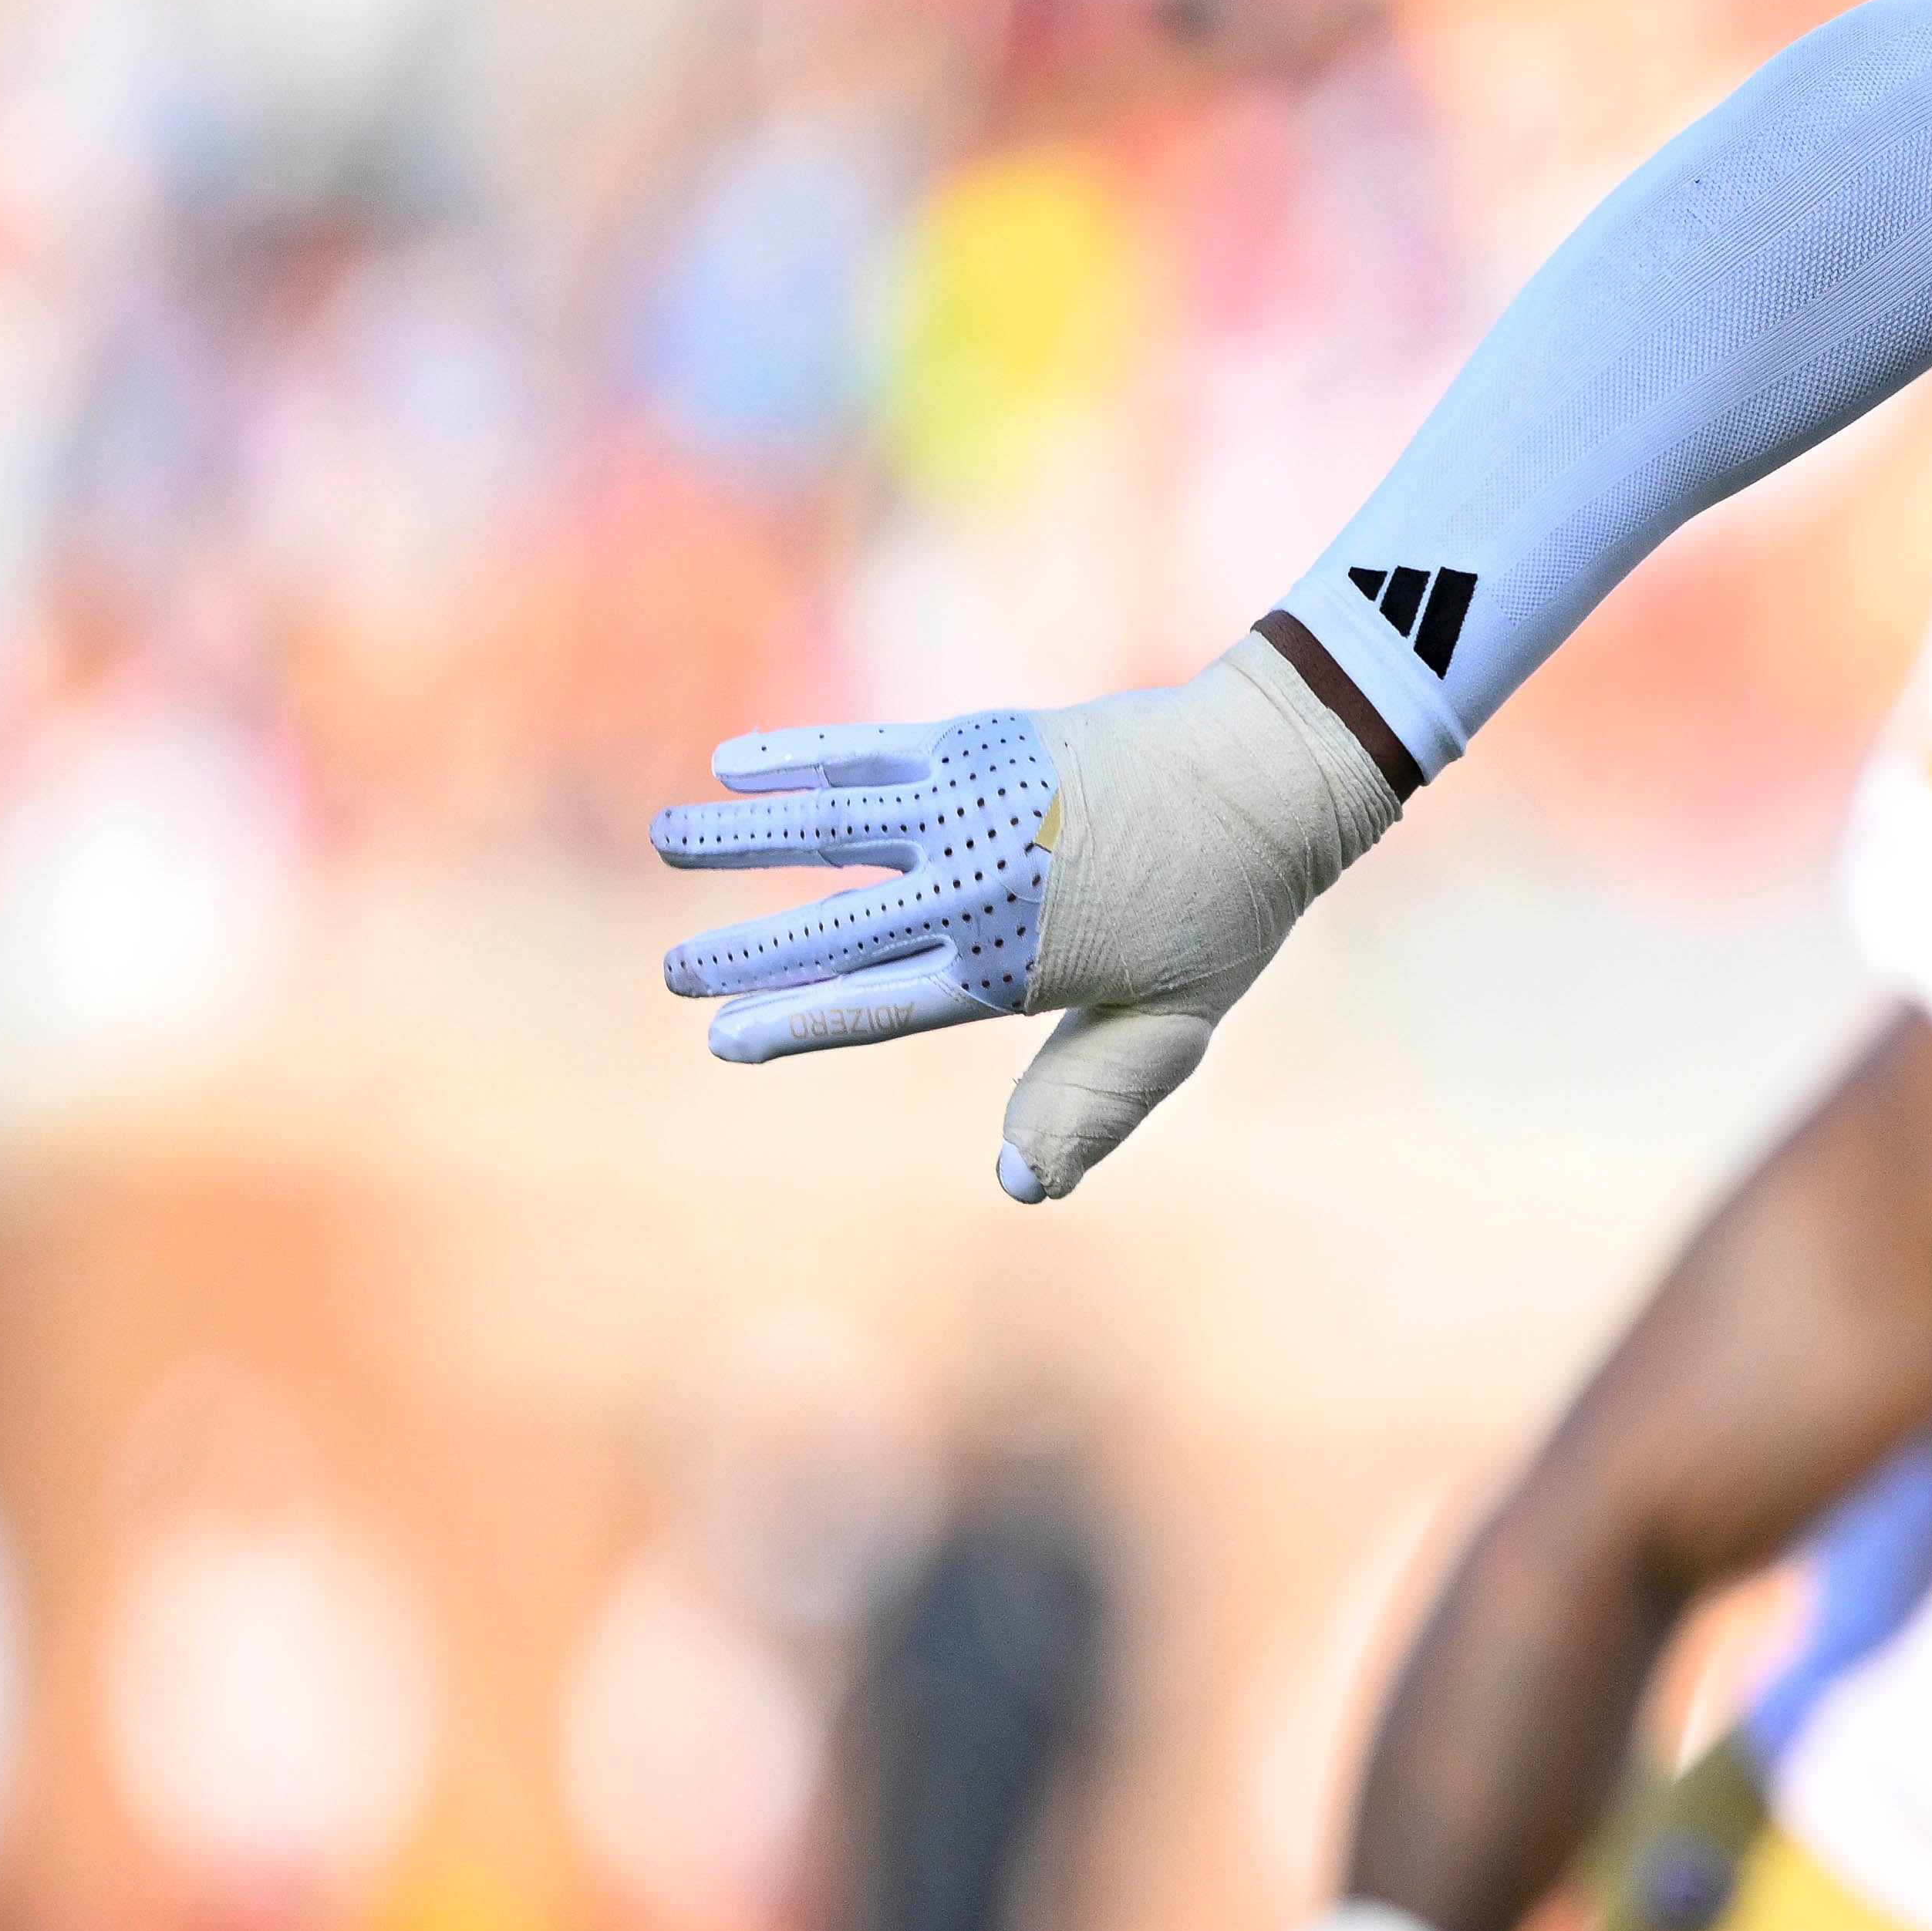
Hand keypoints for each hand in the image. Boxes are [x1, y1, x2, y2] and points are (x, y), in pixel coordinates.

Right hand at [654, 641, 1398, 1201]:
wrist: (1269, 776)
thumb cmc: (1223, 912)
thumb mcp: (1169, 1028)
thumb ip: (1087, 1102)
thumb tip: (1016, 1187)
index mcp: (1022, 965)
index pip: (887, 1005)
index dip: (801, 1023)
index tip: (725, 1039)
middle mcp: (985, 884)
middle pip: (841, 927)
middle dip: (751, 952)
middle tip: (672, 972)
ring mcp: (978, 806)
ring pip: (836, 824)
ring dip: (743, 835)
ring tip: (662, 842)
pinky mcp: (982, 743)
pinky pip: (872, 749)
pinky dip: (801, 753)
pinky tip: (732, 761)